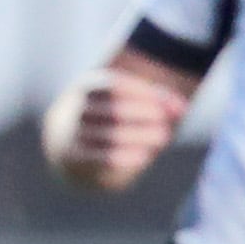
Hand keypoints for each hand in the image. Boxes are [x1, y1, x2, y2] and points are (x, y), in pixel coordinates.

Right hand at [51, 68, 188, 185]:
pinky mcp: (77, 157)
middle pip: (114, 110)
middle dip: (144, 115)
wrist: (63, 142)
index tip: (168, 104)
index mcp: (89, 87)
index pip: (116, 86)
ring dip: (140, 136)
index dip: (144, 94)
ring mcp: (76, 134)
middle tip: (166, 122)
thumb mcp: (126, 100)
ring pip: (110, 135)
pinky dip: (125, 157)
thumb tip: (181, 108)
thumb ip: (155, 100)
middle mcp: (79, 108)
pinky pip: (101, 157)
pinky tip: (146, 156)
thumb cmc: (106, 116)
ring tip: (163, 137)